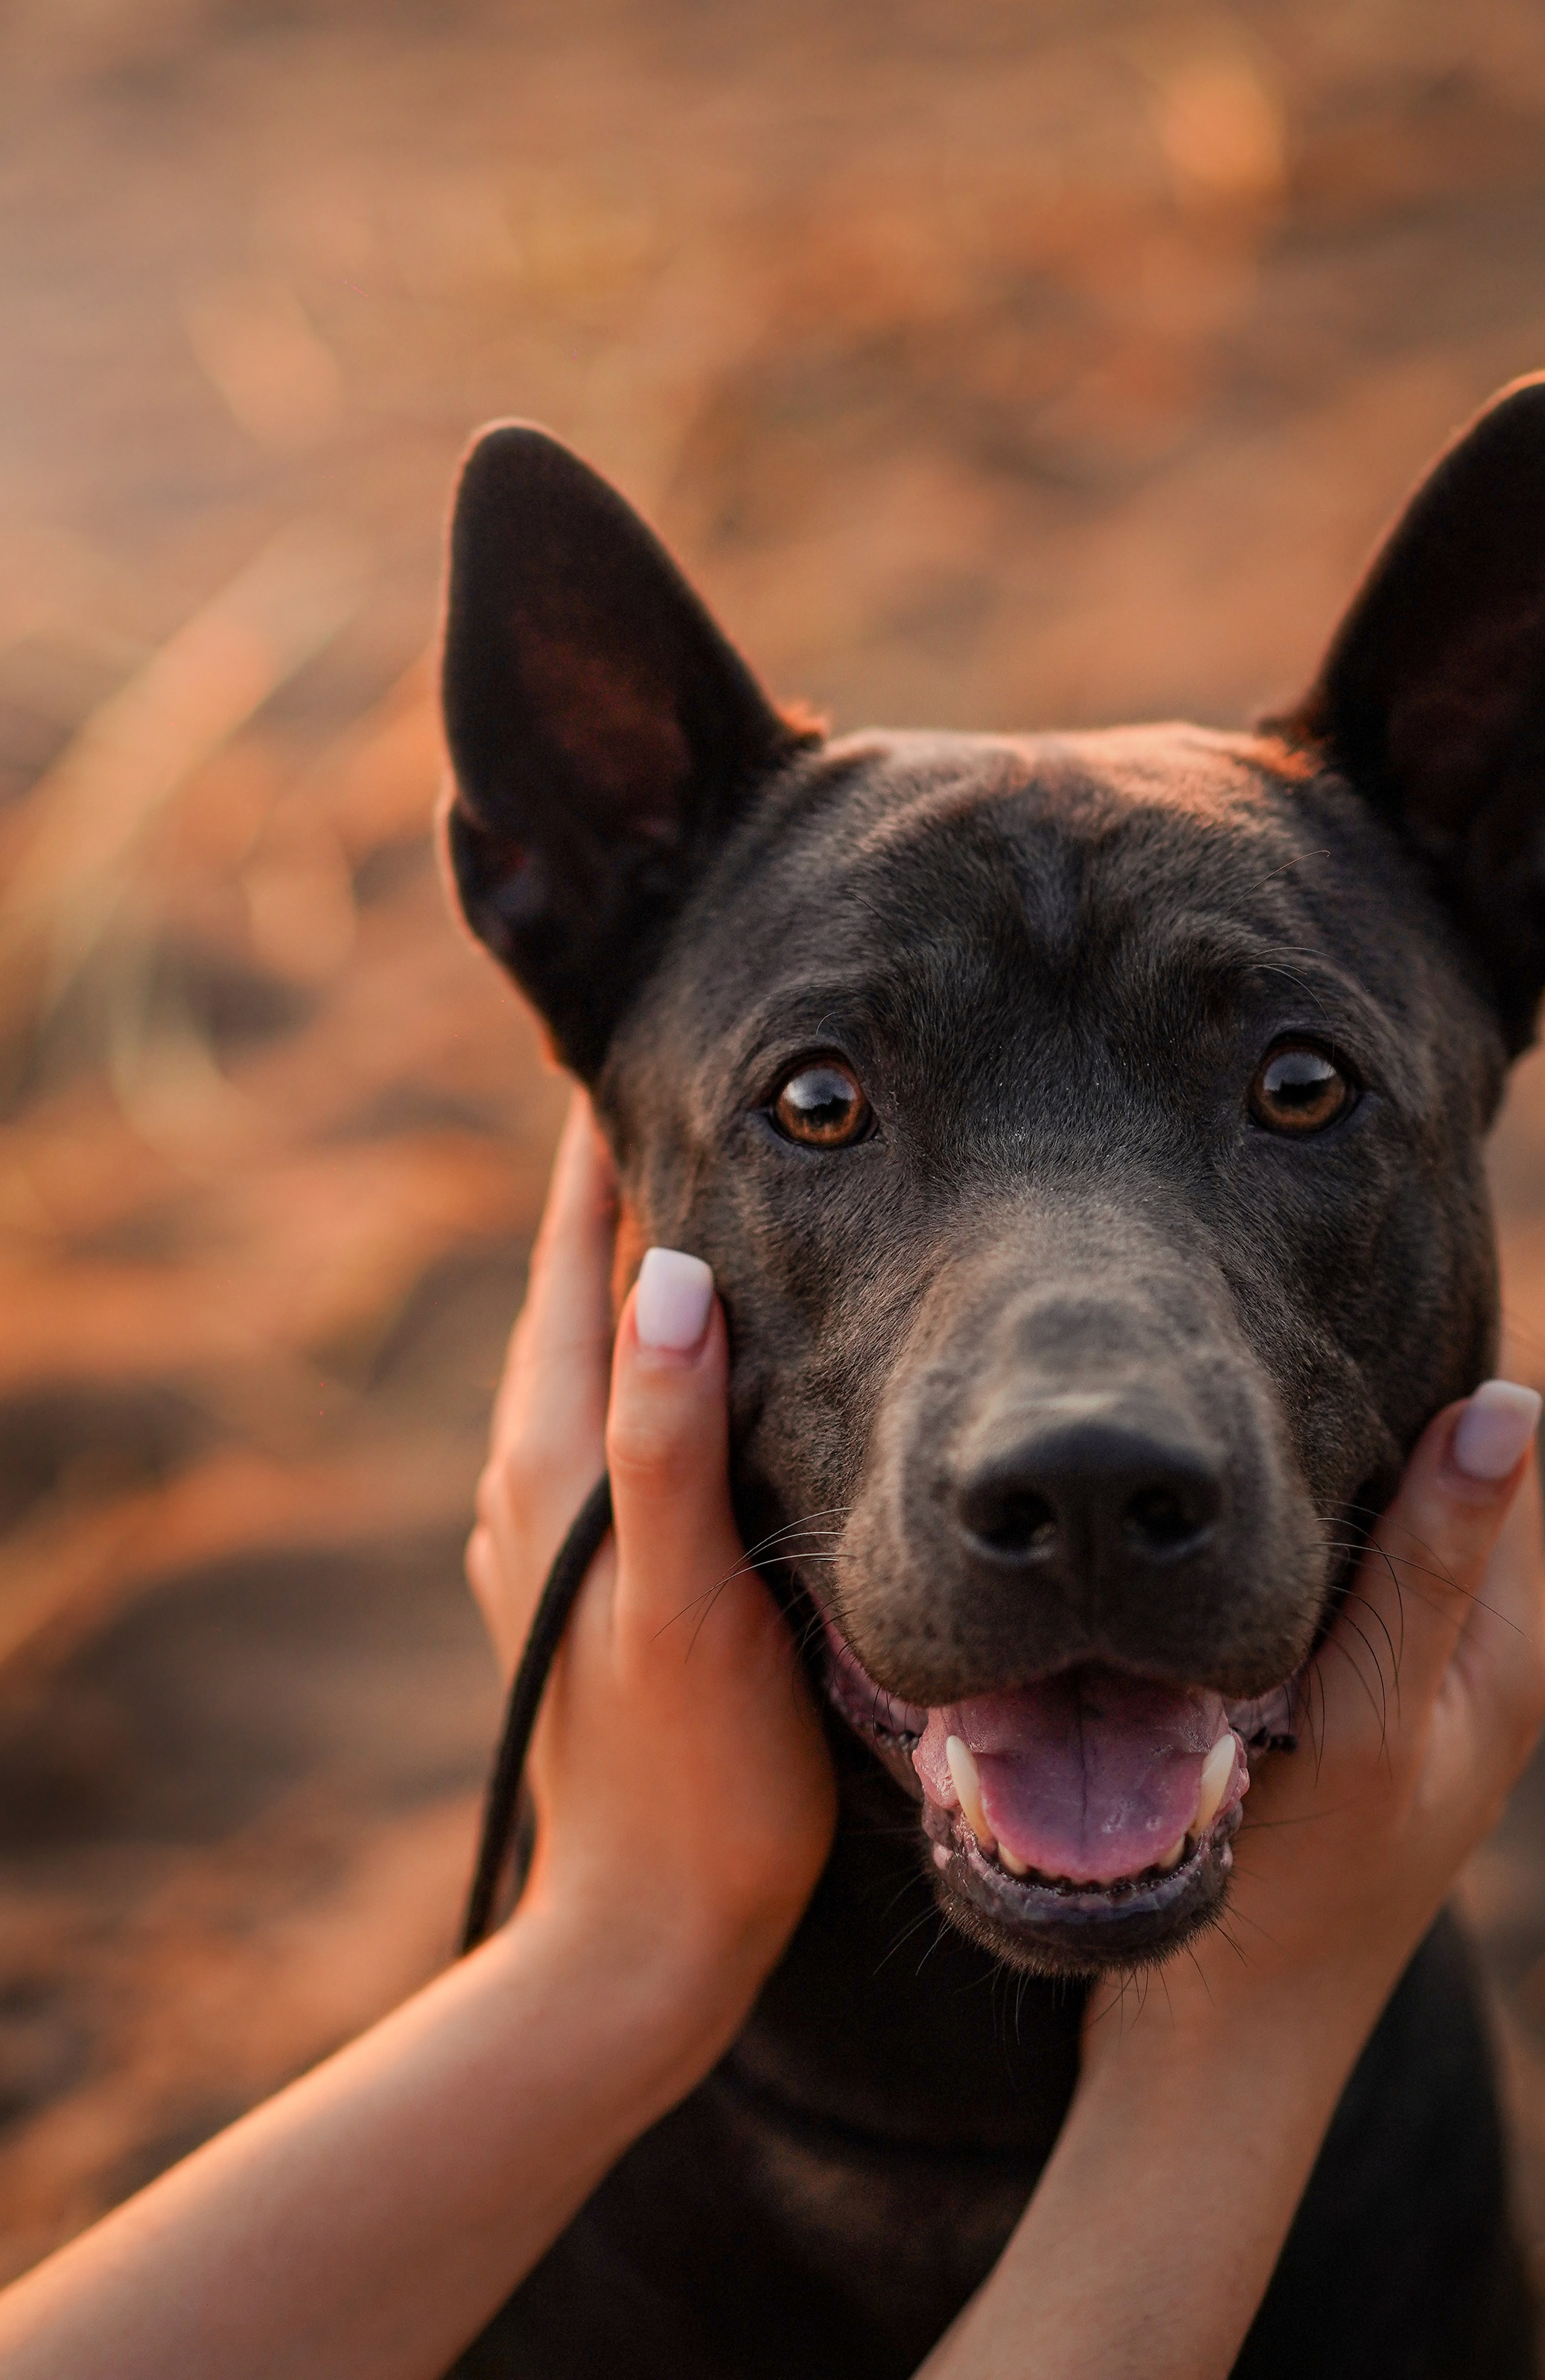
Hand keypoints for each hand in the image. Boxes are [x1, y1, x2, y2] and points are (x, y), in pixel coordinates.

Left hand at [466, 1093, 835, 2057]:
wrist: (645, 1933)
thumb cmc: (694, 1774)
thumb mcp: (687, 1599)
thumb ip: (669, 1439)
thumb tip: (671, 1273)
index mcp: (553, 1464)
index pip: (573, 1265)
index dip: (596, 1156)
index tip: (641, 1050)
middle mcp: (532, 1481)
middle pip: (573, 1297)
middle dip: (617, 1194)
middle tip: (687, 1092)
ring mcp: (549, 1531)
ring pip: (591, 1360)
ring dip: (634, 1275)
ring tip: (696, 1196)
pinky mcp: (580, 1575)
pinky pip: (607, 1423)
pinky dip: (648, 1360)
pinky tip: (701, 1362)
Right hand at [1086, 1378, 1544, 2059]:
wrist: (1222, 2041)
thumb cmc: (1306, 1886)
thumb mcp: (1376, 1717)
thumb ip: (1432, 1568)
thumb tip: (1513, 1405)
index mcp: (1513, 1652)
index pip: (1514, 1460)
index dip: (1451, 1377)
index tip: (1338, 1299)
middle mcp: (1471, 1658)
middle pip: (1438, 1483)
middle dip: (1371, 1415)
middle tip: (1260, 1348)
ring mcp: (1398, 1684)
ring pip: (1368, 1530)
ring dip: (1309, 1478)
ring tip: (1226, 1410)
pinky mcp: (1334, 1707)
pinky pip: (1322, 1585)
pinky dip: (1278, 1543)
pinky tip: (1207, 1520)